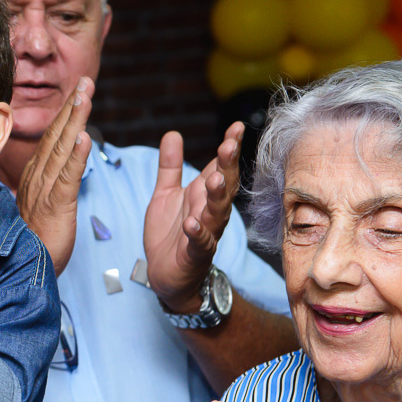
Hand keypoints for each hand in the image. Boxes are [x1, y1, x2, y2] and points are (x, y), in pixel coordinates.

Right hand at [16, 78, 94, 273]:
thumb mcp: (37, 207)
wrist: (22, 270)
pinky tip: (84, 137)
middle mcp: (37, 178)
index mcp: (35, 176)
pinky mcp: (55, 206)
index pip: (52, 138)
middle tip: (86, 80)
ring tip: (86, 95)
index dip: (66, 114)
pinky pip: (68, 177)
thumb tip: (48, 170)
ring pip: (62, 149)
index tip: (78, 90)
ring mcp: (44, 190)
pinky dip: (77, 156)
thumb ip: (42, 185)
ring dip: (75, 120)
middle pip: (57, 135)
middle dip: (73, 106)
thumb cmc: (32, 241)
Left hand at [144, 121, 242, 312]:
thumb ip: (170, 166)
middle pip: (224, 185)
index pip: (221, 167)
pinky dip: (196, 232)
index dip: (229, 147)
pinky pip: (199, 243)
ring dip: (216, 196)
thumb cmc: (170, 233)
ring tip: (213, 178)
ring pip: (216, 213)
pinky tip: (191, 222)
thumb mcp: (166, 194)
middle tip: (229, 145)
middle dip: (227, 165)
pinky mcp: (194, 254)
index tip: (236, 127)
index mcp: (204, 195)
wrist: (166, 275)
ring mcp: (206, 233)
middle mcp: (210, 211)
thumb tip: (173, 134)